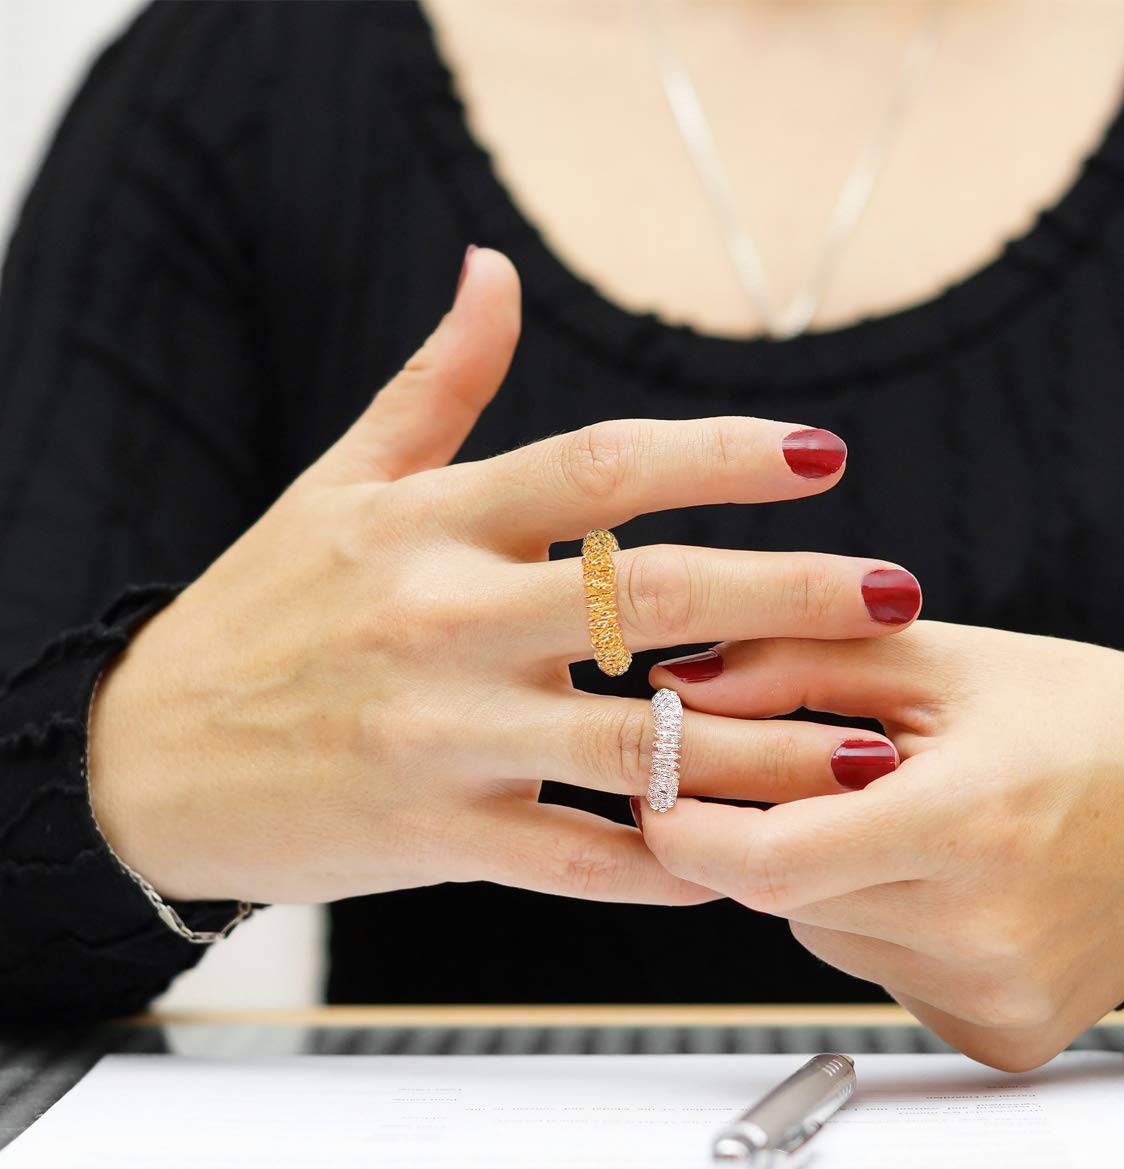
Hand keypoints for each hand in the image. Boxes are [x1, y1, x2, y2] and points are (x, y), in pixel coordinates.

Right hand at [87, 248, 918, 906]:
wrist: (145, 761)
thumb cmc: (258, 615)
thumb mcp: (337, 487)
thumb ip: (436, 386)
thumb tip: (494, 268)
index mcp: (429, 523)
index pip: (599, 467)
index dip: (720, 453)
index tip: (825, 456)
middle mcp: (444, 620)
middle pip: (650, 597)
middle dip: (790, 594)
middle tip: (898, 596)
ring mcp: (442, 736)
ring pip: (635, 746)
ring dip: (764, 753)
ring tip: (867, 754)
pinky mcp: (435, 837)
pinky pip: (575, 860)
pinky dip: (660, 865)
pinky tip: (738, 864)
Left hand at [642, 622, 1123, 1069]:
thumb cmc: (1087, 721)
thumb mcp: (945, 662)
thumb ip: (796, 664)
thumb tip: (672, 688)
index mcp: (968, 823)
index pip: (765, 861)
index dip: (688, 833)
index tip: (663, 798)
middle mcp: (983, 931)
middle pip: (787, 897)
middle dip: (781, 835)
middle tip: (845, 781)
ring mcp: (998, 997)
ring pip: (829, 940)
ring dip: (840, 884)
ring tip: (929, 830)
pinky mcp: (1008, 1037)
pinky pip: (885, 982)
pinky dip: (892, 933)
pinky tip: (963, 888)